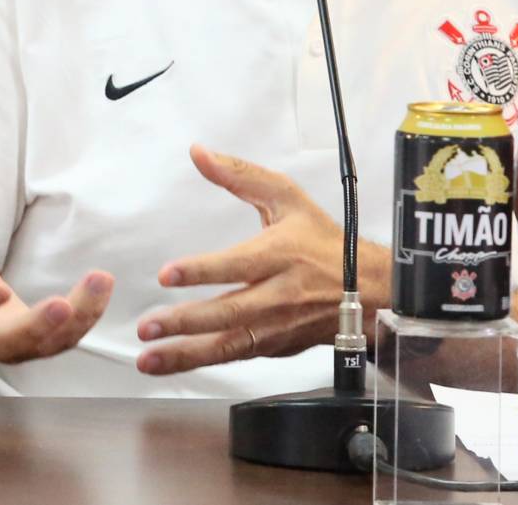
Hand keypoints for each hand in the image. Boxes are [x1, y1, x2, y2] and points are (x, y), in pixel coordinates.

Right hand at [0, 171, 112, 364]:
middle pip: (0, 344)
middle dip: (33, 329)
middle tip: (63, 306)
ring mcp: (4, 343)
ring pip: (40, 345)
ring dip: (74, 321)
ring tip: (100, 282)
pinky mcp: (32, 341)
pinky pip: (61, 339)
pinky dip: (85, 317)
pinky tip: (101, 288)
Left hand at [134, 145, 349, 375]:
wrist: (369, 288)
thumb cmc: (323, 241)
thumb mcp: (286, 198)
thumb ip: (240, 175)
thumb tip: (199, 153)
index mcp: (281, 255)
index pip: (238, 265)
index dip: (202, 271)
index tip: (167, 275)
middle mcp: (280, 295)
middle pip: (230, 313)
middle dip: (186, 323)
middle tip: (149, 326)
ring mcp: (279, 326)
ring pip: (231, 345)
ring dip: (188, 354)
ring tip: (150, 358)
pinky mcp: (278, 346)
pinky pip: (239, 356)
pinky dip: (206, 363)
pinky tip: (176, 364)